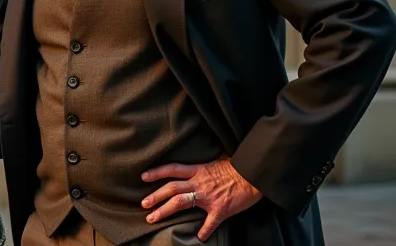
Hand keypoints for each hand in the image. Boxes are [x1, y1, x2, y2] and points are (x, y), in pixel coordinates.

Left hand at [142, 158, 262, 240]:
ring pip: (180, 203)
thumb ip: (203, 165)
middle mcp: (198, 183)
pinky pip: (209, 223)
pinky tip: (199, 238)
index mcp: (197, 170)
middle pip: (171, 189)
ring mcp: (207, 197)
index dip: (156, 172)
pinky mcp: (220, 209)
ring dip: (164, 211)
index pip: (172, 169)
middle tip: (143, 204)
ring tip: (152, 218)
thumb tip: (197, 162)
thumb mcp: (216, 160)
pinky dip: (204, 231)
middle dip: (155, 196)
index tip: (143, 177)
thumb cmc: (237, 166)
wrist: (254, 174)